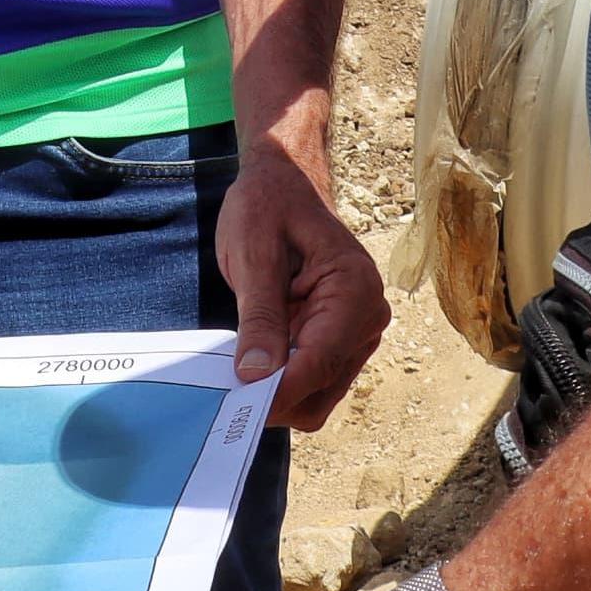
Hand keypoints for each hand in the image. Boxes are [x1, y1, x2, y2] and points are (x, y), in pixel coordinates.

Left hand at [216, 133, 387, 430]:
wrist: (282, 184)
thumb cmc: (267, 207)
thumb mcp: (254, 254)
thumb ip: (259, 315)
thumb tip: (257, 375)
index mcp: (355, 290)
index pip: (321, 359)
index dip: (280, 389)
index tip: (238, 406)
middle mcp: (367, 318)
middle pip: (323, 387)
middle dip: (277, 398)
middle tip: (224, 395)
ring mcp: (355, 334)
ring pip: (318, 395)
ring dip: (278, 395)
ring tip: (232, 380)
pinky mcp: (336, 342)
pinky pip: (311, 381)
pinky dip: (281, 384)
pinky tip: (248, 368)